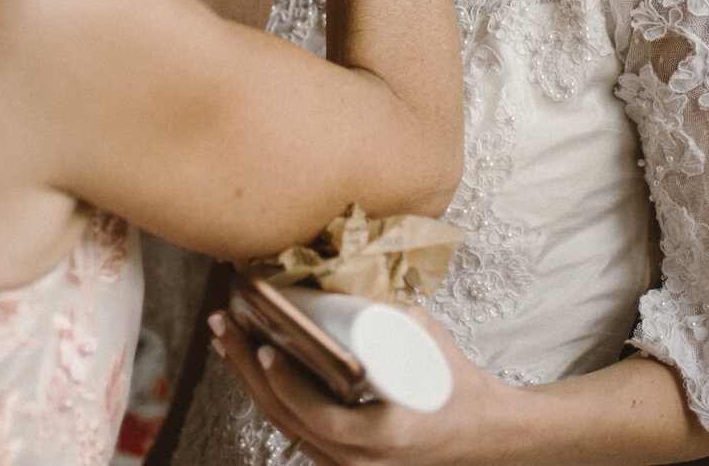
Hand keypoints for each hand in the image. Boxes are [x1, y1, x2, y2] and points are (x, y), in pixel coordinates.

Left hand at [208, 307, 513, 465]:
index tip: (265, 348)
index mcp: (385, 433)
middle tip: (226, 326)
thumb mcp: (427, 340)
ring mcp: (349, 465)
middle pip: (288, 418)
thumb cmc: (457, 386)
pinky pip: (296, 430)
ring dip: (250, 382)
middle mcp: (361, 459)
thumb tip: (344, 263)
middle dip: (248, 371)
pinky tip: (252, 368)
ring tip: (227, 340)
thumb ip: (387, 306)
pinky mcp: (342, 460)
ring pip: (285, 425)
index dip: (288, 385)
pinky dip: (271, 396)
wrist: (482, 432)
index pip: (320, 416)